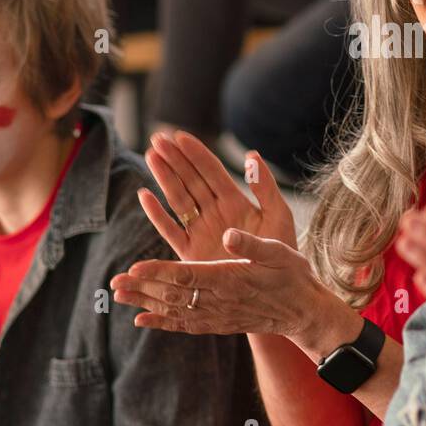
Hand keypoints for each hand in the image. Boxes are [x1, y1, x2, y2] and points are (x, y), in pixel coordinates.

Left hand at [111, 229, 360, 353]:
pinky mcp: (218, 324)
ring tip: (118, 296)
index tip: (134, 268)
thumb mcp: (279, 252)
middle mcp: (219, 300)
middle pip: (173, 294)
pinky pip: (184, 324)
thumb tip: (228, 235)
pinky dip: (161, 322)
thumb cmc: (293, 276)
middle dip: (142, 288)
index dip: (159, 272)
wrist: (304, 312)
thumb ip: (251, 245)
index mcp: (230, 278)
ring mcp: (217, 315)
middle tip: (113, 283)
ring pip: (174, 309)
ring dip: (144, 303)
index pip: (187, 276)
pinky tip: (141, 320)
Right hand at [136, 131, 296, 262]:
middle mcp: (215, 213)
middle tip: (157, 138)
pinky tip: (144, 195)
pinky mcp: (190, 252)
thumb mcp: (278, 215)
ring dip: (164, 177)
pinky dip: (156, 214)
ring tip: (151, 155)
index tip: (179, 135)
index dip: (196, 153)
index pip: (212, 171)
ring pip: (178, 199)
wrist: (275, 289)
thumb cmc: (281, 252)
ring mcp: (201, 231)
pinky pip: (170, 230)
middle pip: (191, 180)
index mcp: (235, 202)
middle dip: (174, 159)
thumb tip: (252, 155)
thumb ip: (265, 187)